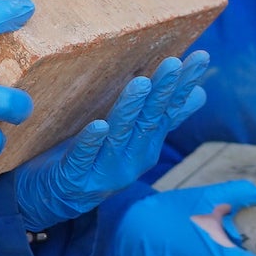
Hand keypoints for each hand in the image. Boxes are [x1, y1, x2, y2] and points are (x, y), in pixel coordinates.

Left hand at [11, 52, 211, 230]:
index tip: (200, 57)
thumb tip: (200, 94)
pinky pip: (84, 156)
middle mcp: (132, 157)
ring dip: (131, 108)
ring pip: (120, 134)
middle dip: (163, 91)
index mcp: (147, 145)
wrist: (55, 198)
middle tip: (174, 63)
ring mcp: (105, 169)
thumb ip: (165, 118)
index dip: (184, 85)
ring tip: (141, 83)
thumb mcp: (133, 137)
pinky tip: (98, 125)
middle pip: (150, 119)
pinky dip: (91, 141)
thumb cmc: (96, 159)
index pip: (170, 110)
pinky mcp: (76, 176)